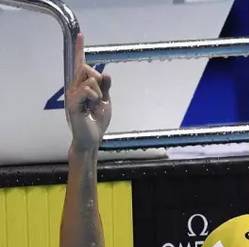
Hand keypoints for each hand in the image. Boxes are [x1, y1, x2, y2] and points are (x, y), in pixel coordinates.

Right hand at [66, 33, 111, 151]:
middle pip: (87, 68)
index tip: (80, 34)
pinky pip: (87, 90)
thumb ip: (106, 87)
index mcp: (82, 86)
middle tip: (99, 98)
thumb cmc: (97, 121)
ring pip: (90, 79)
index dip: (80, 49)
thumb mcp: (106, 101)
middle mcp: (75, 87)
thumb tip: (106, 74)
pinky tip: (91, 107)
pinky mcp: (73, 102)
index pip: (80, 65)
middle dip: (99, 80)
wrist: (92, 139)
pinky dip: (95, 97)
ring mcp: (72, 94)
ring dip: (99, 92)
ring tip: (94, 106)